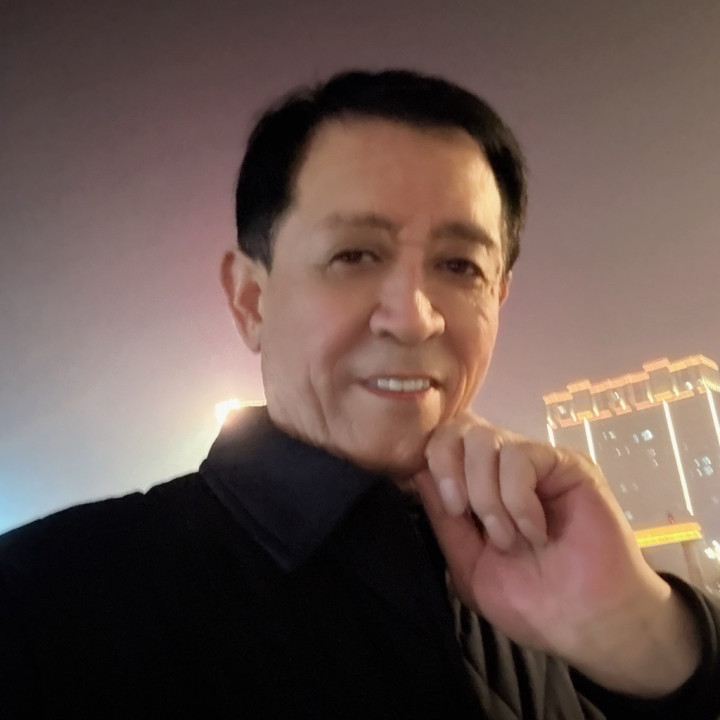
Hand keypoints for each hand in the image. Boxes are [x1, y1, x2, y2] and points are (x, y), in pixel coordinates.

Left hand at [413, 413, 699, 695]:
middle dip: (449, 471)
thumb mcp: (469, 564)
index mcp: (477, 485)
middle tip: (463, 514)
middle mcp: (502, 466)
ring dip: (487, 496)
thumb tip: (417, 473)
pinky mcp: (565, 463)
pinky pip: (520, 456)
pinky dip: (518, 499)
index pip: (442, 442)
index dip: (431, 463)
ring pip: (485, 440)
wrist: (585, 623)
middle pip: (458, 428)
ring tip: (507, 539)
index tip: (443, 505)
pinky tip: (535, 532)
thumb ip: (444, 520)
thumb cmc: (528, 601)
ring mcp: (534, 461)